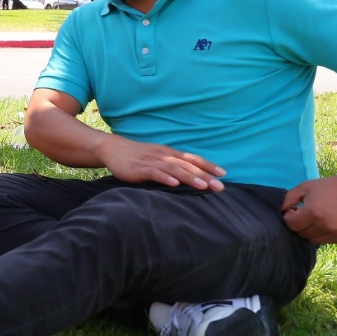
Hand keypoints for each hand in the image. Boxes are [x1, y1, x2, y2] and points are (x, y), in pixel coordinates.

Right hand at [96, 137, 225, 190]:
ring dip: (190, 178)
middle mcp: (163, 156)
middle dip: (205, 176)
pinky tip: (174, 184)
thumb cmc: (137, 156)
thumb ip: (171, 166)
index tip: (223, 173)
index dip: (208, 165)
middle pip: (187, 166)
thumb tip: (189, 177)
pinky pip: (154, 173)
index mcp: (169, 153)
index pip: (192, 159)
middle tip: (221, 186)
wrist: (113, 149)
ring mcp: (152, 162)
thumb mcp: (157, 158)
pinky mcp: (139, 169)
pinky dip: (165, 178)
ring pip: (175, 169)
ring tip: (204, 186)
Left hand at [281, 173, 336, 244]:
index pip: (291, 225)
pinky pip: (329, 240)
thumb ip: (288, 198)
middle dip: (299, 225)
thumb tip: (278, 210)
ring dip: (311, 232)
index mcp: (313, 213)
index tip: (294, 210)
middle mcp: (325, 226)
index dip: (289, 217)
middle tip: (305, 215)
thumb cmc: (331, 185)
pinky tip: (330, 221)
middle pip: (301, 234)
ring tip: (317, 219)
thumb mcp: (306, 187)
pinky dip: (326, 234)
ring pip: (314, 241)